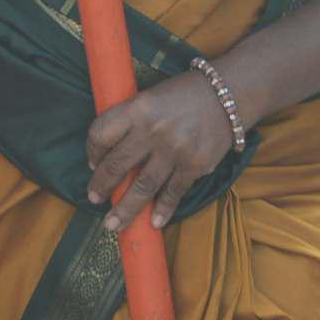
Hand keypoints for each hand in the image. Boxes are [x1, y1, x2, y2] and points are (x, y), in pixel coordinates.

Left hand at [84, 70, 237, 233]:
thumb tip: (109, 154)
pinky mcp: (195, 165)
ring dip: (125, 209)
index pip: (101, 133)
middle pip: (117, 164)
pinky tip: (153, 223)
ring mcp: (174, 151)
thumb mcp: (150, 98)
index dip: (92, 151)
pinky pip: (173, 193)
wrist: (228, 95)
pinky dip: (162, 210)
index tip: (93, 162)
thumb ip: (131, 121)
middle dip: (101, 185)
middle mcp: (153, 130)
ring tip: (113, 225)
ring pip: (142, 187)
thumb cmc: (183, 94)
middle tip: (94, 199)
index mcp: (137, 108)